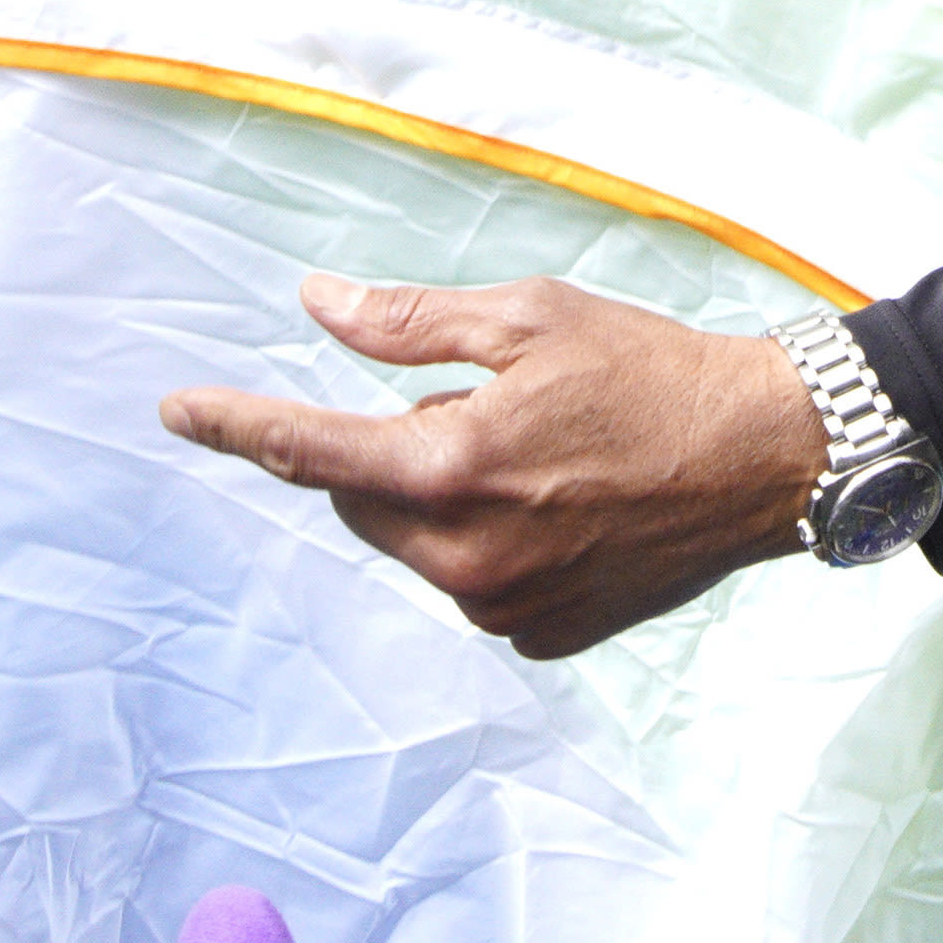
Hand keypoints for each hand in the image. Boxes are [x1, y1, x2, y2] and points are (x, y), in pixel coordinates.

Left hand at [158, 271, 826, 659]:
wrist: (764, 457)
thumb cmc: (649, 371)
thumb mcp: (527, 318)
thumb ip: (407, 322)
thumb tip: (316, 304)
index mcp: (451, 469)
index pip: (307, 450)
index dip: (236, 425)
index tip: (178, 410)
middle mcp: (464, 557)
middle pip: (362, 497)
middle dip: (392, 448)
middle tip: (484, 403)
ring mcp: (503, 609)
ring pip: (416, 541)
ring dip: (441, 495)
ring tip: (540, 452)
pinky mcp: (540, 637)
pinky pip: (472, 580)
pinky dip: (489, 539)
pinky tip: (564, 503)